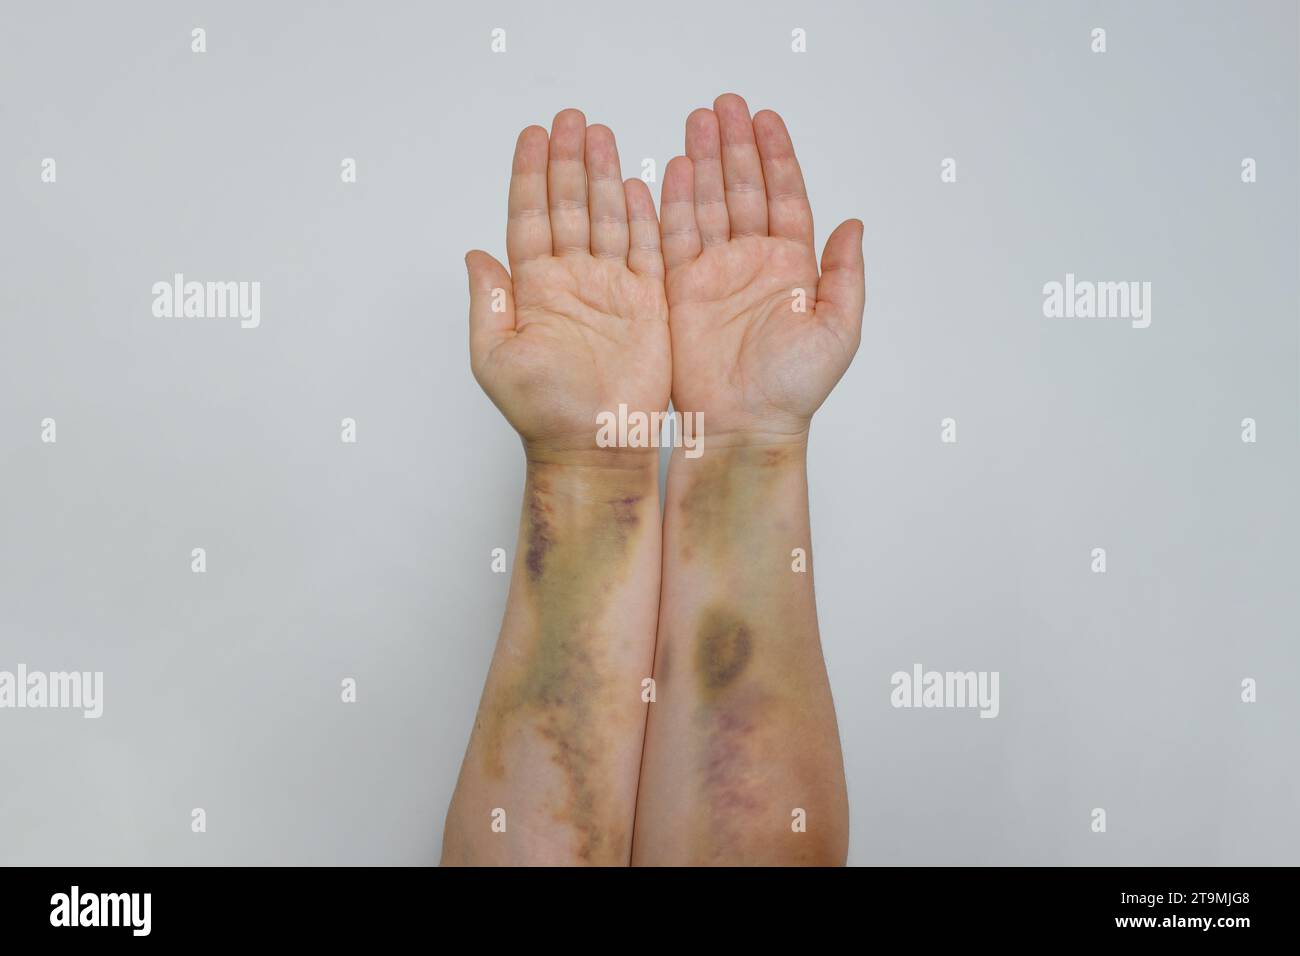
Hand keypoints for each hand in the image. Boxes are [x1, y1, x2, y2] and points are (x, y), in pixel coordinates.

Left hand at [466, 110, 670, 461]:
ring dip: (602, 175)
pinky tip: (636, 183)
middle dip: (567, 161)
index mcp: (534, 289)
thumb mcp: (495, 359)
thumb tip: (473, 256)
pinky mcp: (648, 304)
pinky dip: (642, 216)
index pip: (529, 218)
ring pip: (607, 218)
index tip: (533, 135)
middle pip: (568, 206)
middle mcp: (572, 282)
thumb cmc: (543, 413)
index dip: (530, 175)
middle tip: (570, 119)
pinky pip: (647, 250)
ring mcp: (611, 289)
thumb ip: (487, 304)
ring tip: (600, 134)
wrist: (595, 446)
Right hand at [661, 94, 864, 444]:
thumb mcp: (839, 330)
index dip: (776, 157)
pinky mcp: (681, 289)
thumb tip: (854, 225)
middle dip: (735, 145)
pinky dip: (675, 203)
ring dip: (705, 162)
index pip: (784, 197)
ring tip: (698, 122)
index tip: (765, 118)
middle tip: (724, 105)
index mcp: (793, 267)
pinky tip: (677, 169)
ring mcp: (715, 273)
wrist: (744, 425)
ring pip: (709, 204)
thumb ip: (845, 275)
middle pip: (744, 189)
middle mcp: (753, 262)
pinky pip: (676, 237)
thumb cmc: (793, 388)